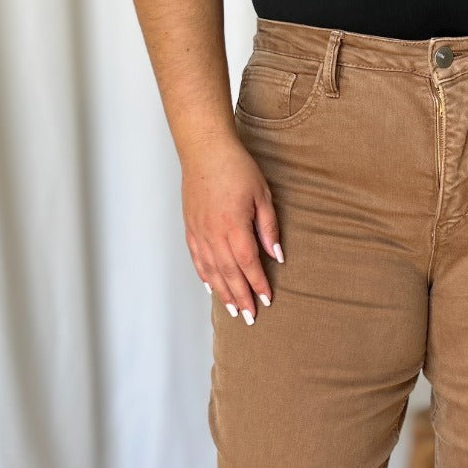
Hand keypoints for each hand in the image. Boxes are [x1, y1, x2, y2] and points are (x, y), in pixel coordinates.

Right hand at [182, 130, 283, 323]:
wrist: (205, 150)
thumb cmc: (236, 168)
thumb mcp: (263, 196)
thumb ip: (268, 228)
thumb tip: (277, 255)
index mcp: (233, 227)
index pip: (248, 264)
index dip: (258, 284)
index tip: (267, 300)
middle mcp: (213, 234)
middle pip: (229, 274)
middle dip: (241, 297)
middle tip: (250, 317)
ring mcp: (199, 232)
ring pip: (211, 271)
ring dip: (223, 293)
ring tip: (232, 310)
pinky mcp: (191, 228)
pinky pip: (197, 258)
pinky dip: (205, 275)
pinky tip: (212, 287)